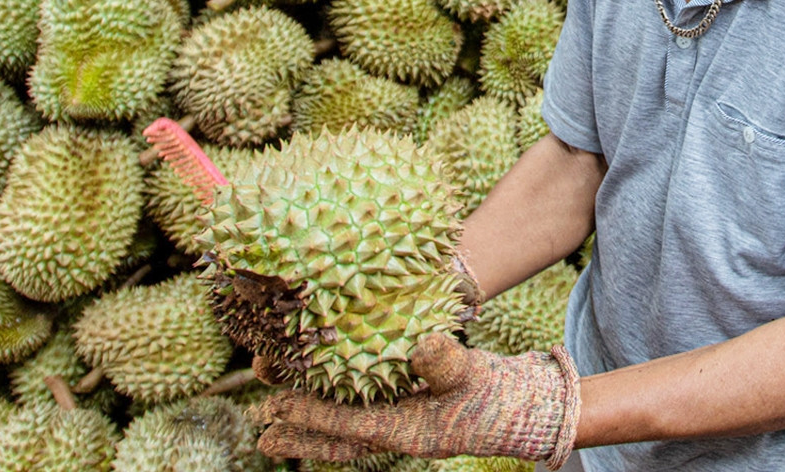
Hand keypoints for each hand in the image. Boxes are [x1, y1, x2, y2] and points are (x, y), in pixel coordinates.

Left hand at [253, 333, 580, 466]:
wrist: (523, 408)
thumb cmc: (496, 393)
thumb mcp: (471, 372)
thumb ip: (444, 360)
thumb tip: (422, 345)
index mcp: (409, 430)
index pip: (349, 424)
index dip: (311, 415)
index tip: (276, 407)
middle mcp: (399, 434)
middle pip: (339, 439)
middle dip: (300, 434)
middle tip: (261, 432)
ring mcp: (402, 426)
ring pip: (347, 432)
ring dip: (313, 428)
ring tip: (276, 427)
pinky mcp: (409, 415)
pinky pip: (363, 419)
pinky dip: (338, 414)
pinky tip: (325, 403)